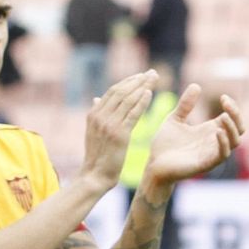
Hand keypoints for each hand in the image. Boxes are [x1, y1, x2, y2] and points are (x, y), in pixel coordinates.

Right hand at [81, 70, 155, 190]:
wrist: (94, 175)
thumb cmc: (97, 155)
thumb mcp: (93, 132)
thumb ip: (97, 114)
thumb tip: (97, 98)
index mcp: (94, 114)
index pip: (113, 91)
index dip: (128, 81)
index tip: (141, 75)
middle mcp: (100, 116)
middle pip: (121, 91)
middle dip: (138, 80)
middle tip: (152, 73)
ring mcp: (109, 125)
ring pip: (128, 100)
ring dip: (142, 87)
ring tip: (154, 78)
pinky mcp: (120, 135)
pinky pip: (132, 114)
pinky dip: (141, 102)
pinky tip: (149, 93)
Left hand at [142, 85, 244, 188]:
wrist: (153, 165)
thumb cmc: (164, 145)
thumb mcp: (175, 119)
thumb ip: (186, 105)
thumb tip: (196, 85)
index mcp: (209, 131)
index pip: (231, 119)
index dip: (232, 107)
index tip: (223, 97)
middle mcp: (214, 142)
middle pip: (238, 129)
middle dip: (236, 115)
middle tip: (226, 104)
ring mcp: (211, 153)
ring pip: (235, 142)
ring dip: (232, 128)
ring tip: (223, 116)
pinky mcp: (206, 164)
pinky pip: (222, 155)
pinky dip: (223, 143)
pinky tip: (217, 131)